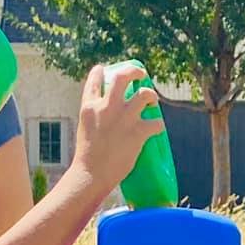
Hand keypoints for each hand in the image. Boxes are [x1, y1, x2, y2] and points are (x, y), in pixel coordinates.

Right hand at [70, 63, 157, 194]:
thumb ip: (96, 122)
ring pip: (145, 94)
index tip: (104, 69)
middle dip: (134, 71)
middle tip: (141, 74)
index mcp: (89, 107)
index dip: (100, 72)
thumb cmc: (87, 160)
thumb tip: (109, 123)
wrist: (91, 175)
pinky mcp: (137, 132)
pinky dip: (158, 125)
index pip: (95, 81)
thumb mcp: (86, 132)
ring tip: (152, 100)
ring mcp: (123, 118)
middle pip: (123, 77)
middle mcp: (107, 107)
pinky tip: (157, 128)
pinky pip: (156, 123)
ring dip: (151, 96)